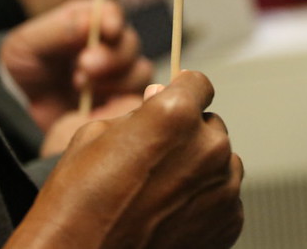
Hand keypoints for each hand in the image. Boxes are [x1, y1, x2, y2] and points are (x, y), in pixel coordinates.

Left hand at [0, 0, 152, 130]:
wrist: (19, 107)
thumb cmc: (24, 67)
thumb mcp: (27, 44)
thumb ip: (58, 31)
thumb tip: (89, 22)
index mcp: (88, 21)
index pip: (111, 12)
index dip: (113, 20)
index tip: (108, 30)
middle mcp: (109, 45)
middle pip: (129, 42)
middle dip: (111, 55)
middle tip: (85, 66)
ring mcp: (119, 74)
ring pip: (139, 70)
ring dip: (115, 80)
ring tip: (80, 87)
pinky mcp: (122, 101)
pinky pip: (138, 98)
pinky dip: (121, 101)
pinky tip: (94, 106)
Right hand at [5, 71, 243, 248]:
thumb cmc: (78, 203)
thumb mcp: (95, 135)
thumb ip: (139, 111)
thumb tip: (158, 95)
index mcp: (176, 115)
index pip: (199, 84)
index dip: (182, 90)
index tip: (174, 100)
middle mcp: (209, 148)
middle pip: (210, 125)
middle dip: (188, 134)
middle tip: (155, 158)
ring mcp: (223, 188)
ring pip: (221, 162)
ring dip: (199, 168)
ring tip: (161, 191)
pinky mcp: (228, 223)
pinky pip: (224, 198)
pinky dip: (205, 201)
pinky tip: (171, 214)